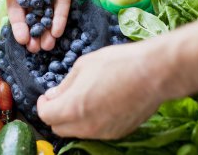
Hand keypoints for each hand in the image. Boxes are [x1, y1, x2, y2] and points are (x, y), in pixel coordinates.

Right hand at [0, 0, 81, 52]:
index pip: (16, 10)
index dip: (18, 26)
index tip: (21, 40)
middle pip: (32, 16)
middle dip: (33, 33)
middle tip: (35, 50)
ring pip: (47, 15)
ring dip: (47, 31)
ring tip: (47, 46)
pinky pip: (62, 5)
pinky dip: (61, 18)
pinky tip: (59, 31)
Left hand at [37, 43, 164, 138]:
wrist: (154, 72)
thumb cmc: (118, 63)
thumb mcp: (83, 66)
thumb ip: (64, 85)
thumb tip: (53, 95)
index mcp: (73, 107)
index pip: (46, 115)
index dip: (42, 104)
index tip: (46, 96)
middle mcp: (86, 126)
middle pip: (58, 128)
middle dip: (54, 113)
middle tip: (60, 98)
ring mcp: (104, 132)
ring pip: (77, 131)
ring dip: (71, 119)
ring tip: (81, 98)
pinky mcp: (118, 133)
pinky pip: (95, 131)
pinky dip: (89, 121)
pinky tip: (98, 104)